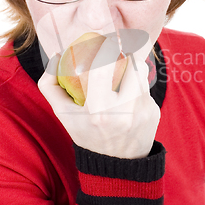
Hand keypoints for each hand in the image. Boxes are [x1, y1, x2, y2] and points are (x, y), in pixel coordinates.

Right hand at [38, 36, 160, 158]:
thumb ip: (50, 85)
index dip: (107, 48)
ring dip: (132, 66)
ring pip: (141, 73)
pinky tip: (129, 93)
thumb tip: (58, 55)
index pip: (104, 66)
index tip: (105, 41)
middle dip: (125, 53)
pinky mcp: (154, 113)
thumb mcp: (63, 114)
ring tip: (122, 68)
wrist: (118, 164)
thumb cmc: (86, 134)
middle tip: (117, 49)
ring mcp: (143, 112)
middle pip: (131, 64)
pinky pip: (146, 89)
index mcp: (98, 111)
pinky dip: (137, 86)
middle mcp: (124, 111)